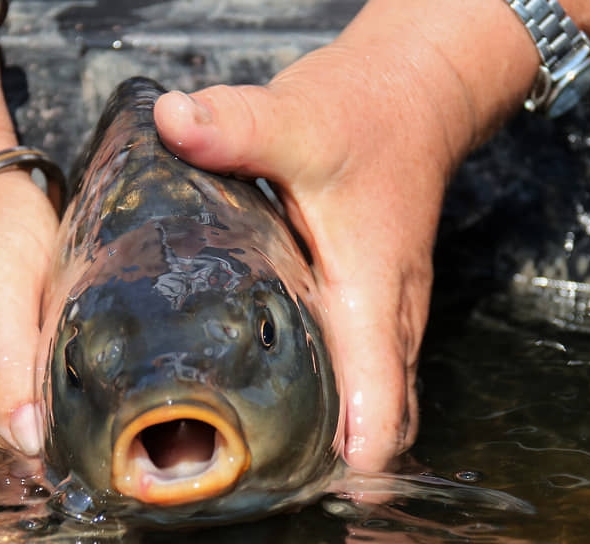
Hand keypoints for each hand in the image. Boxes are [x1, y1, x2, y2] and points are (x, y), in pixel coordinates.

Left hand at [154, 41, 463, 470]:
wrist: (415, 96)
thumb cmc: (367, 113)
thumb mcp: (298, 117)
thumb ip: (236, 126)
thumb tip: (174, 121)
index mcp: (373, 292)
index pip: (379, 405)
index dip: (349, 461)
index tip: (289, 487)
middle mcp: (389, 317)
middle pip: (380, 422)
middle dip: (330, 467)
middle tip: (250, 484)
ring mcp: (388, 315)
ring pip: (376, 403)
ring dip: (334, 440)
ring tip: (258, 463)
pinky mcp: (376, 305)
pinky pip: (366, 376)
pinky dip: (339, 405)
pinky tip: (282, 406)